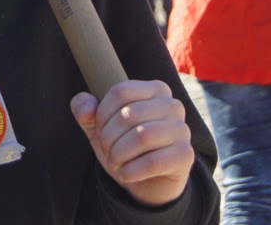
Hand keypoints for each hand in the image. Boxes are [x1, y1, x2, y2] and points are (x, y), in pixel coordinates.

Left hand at [71, 80, 193, 207]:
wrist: (148, 181)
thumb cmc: (124, 145)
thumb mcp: (99, 127)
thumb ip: (84, 111)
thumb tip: (86, 107)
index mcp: (155, 89)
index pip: (121, 92)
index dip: (102, 114)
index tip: (100, 130)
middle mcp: (173, 105)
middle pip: (130, 114)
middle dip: (109, 137)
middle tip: (106, 151)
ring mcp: (182, 129)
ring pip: (142, 136)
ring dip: (119, 154)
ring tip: (115, 162)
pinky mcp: (186, 155)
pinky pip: (153, 161)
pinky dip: (131, 171)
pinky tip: (125, 174)